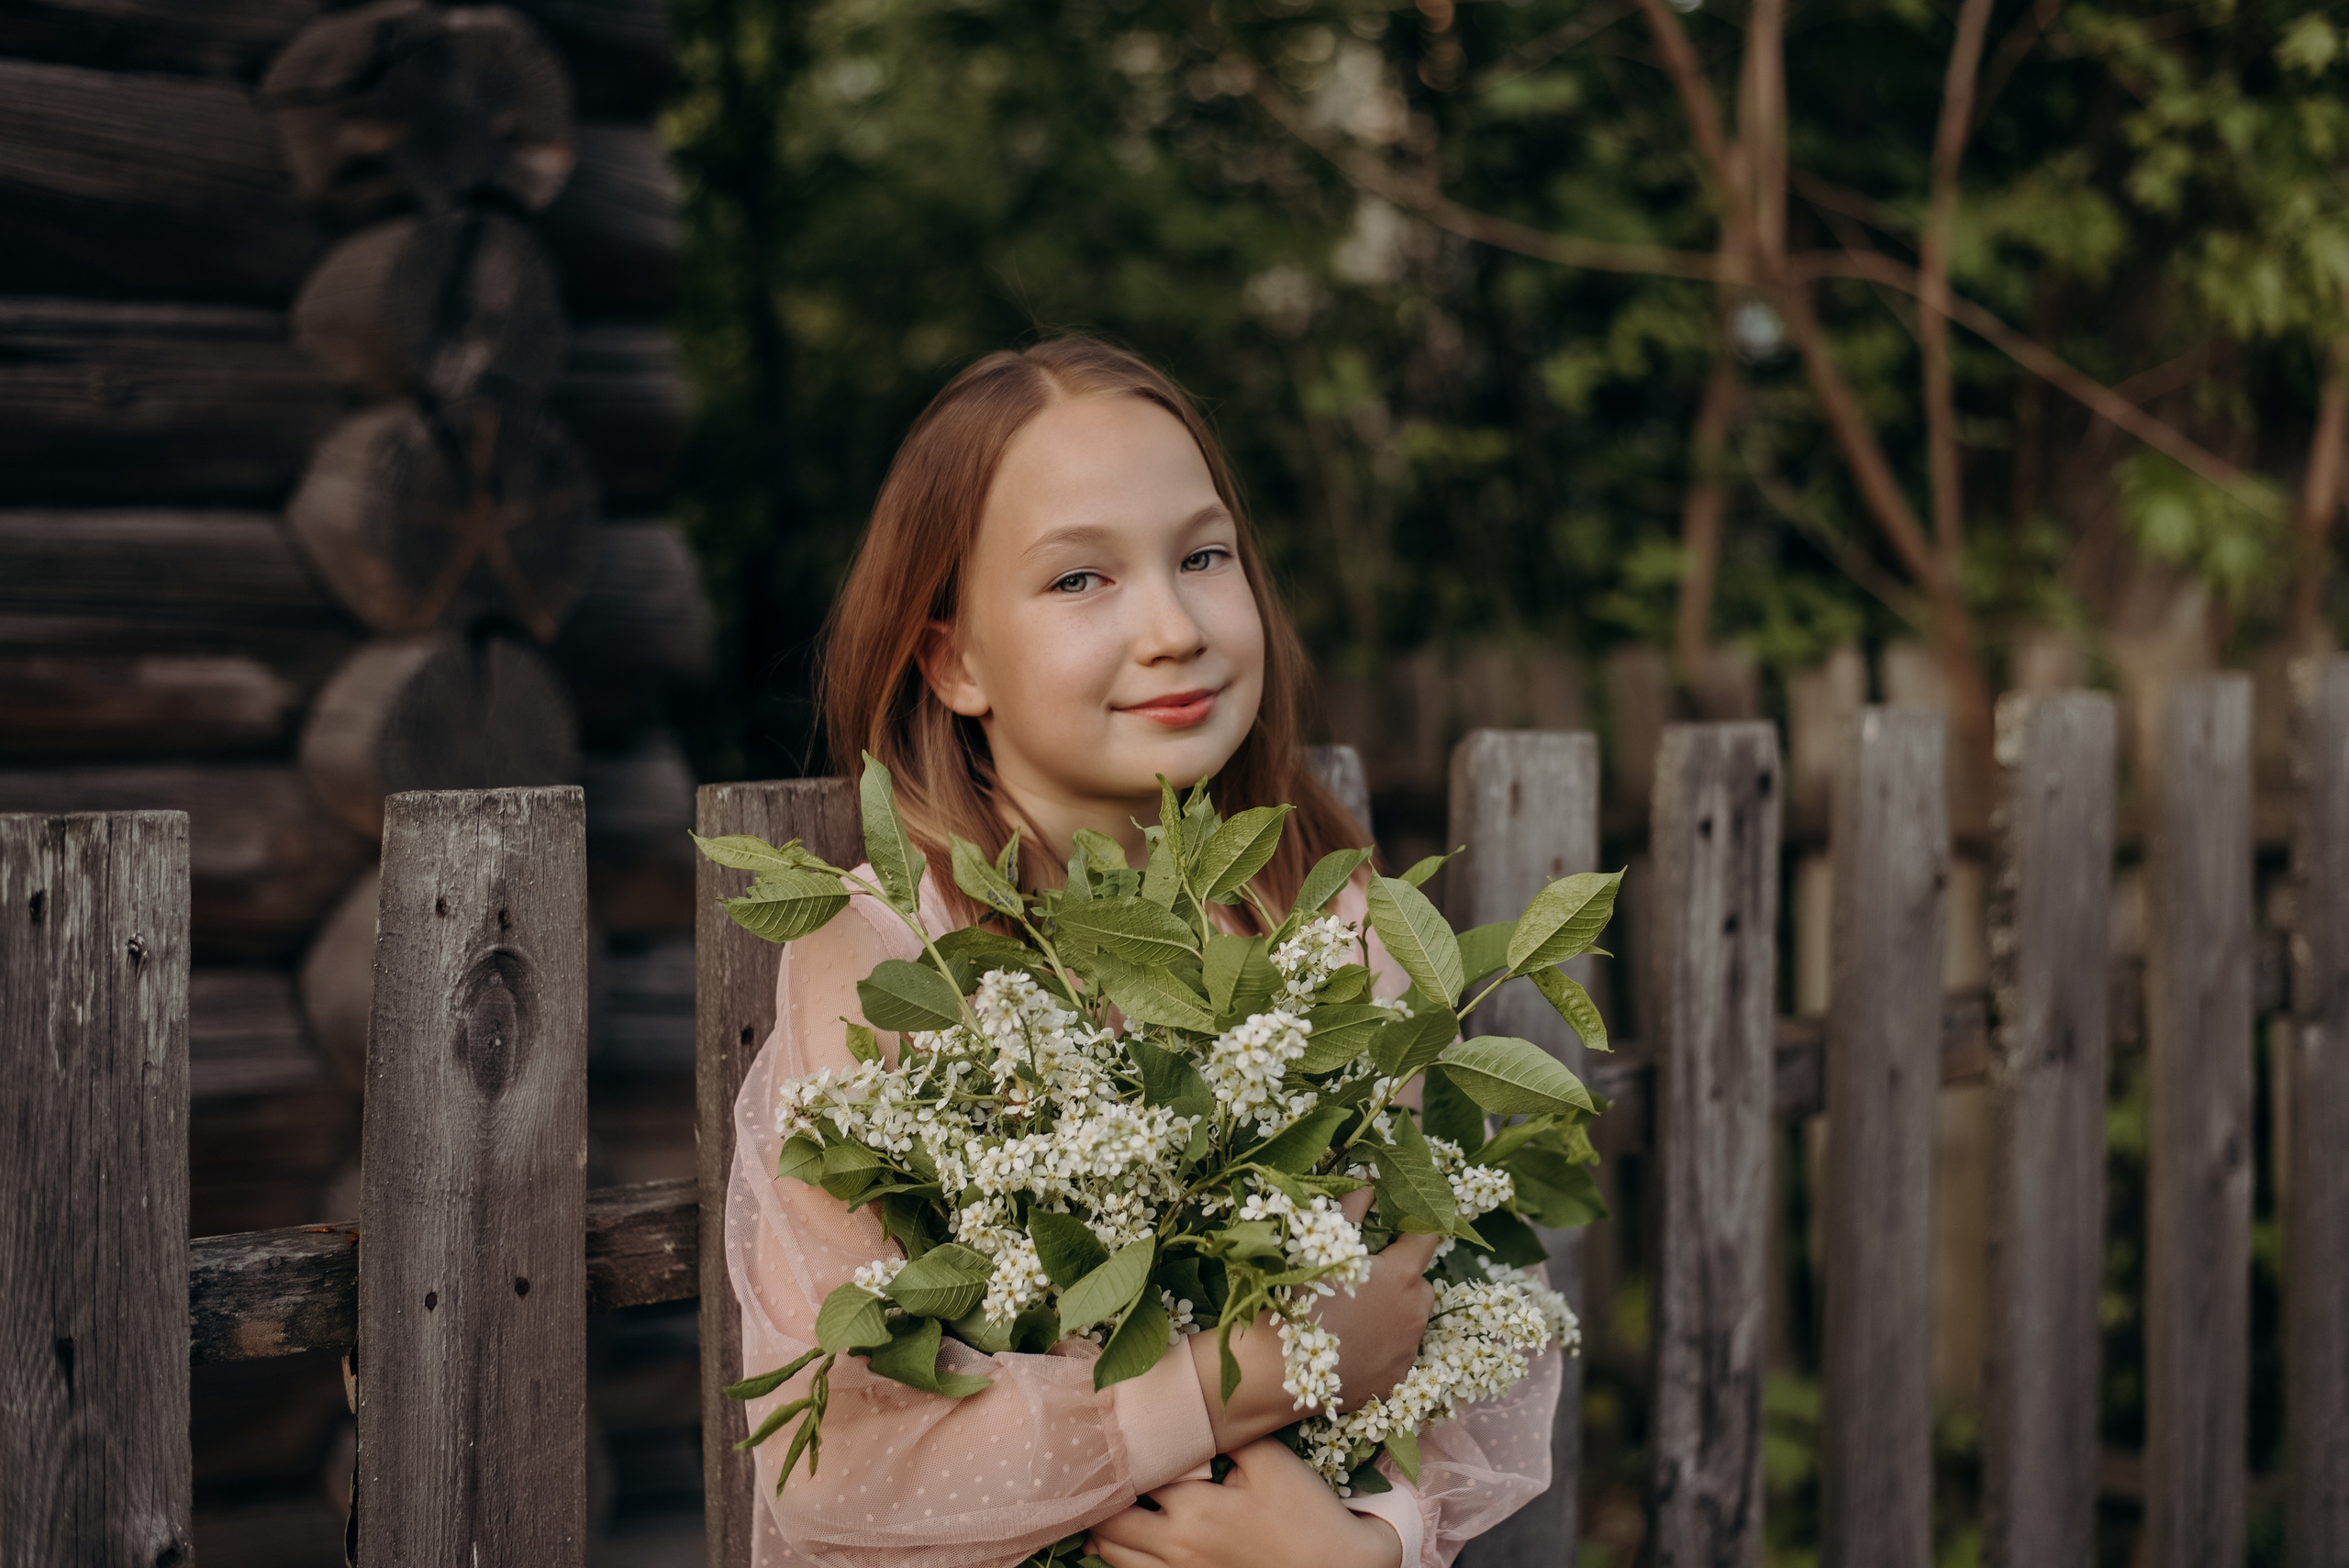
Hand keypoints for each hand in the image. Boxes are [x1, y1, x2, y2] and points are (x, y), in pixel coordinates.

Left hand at [1087, 1438, 1402, 1567]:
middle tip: (1104, 1469)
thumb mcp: (1270, 1461)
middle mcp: (1177, 1548)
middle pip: (1109, 1523)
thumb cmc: (1305, 1515)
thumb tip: (1190, 1410)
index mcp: (1193, 1510)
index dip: (1120, 1453)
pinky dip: (1125, 1557)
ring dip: (1105, 1530)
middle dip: (1103, 1496)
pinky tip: (1131, 1539)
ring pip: (1114, 1556)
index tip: (1111, 1431)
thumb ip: (1224, 1435)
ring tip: (1110, 1503)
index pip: (1133, 1476)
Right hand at [1311, 1189, 1439, 1410]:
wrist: (1280, 1371)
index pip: (1429, 1236)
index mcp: (1402, 1275)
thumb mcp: (1325, 1244)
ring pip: (1411, 1318)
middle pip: (1420, 1281)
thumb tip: (1370, 1181)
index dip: (1416, 1225)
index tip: (1399, 1224)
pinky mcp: (1396, 1378)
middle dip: (1400, 1275)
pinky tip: (1351, 1344)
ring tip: (1353, 1314)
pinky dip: (1382, 1344)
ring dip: (1392, 1311)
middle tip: (1363, 1278)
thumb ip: (1352, 1207)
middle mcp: (1415, 1312)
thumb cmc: (1301, 1299)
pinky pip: (1398, 1352)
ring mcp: (1408, 1349)